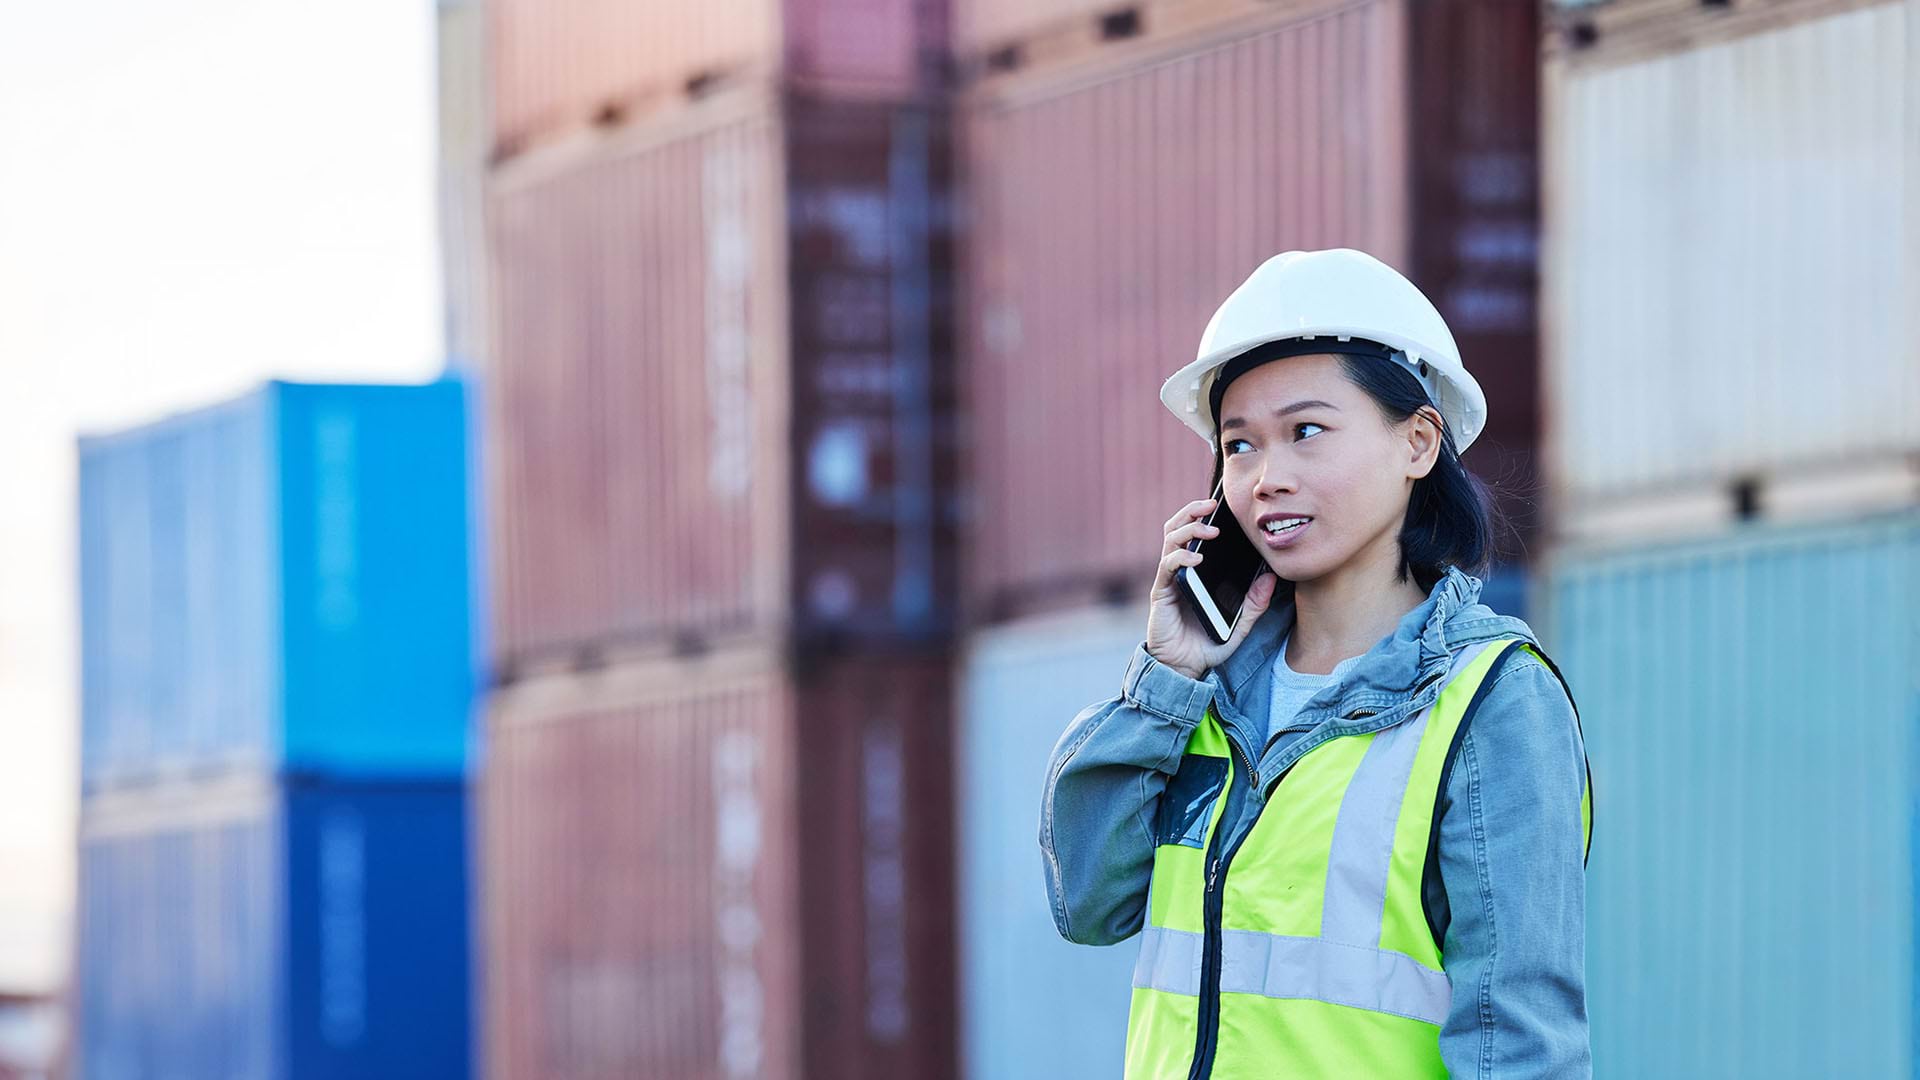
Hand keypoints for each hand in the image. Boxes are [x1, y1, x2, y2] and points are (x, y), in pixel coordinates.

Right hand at [1145, 497, 1279, 679]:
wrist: (1185, 669)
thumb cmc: (1208, 645)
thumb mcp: (1240, 624)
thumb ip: (1255, 604)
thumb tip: (1271, 578)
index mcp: (1196, 572)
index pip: (1195, 534)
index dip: (1204, 516)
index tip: (1224, 506)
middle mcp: (1179, 571)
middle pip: (1178, 528)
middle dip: (1191, 511)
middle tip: (1210, 504)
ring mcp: (1169, 579)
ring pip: (1170, 539)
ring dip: (1188, 528)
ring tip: (1209, 529)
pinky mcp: (1161, 591)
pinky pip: (1167, 565)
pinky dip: (1181, 557)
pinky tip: (1196, 557)